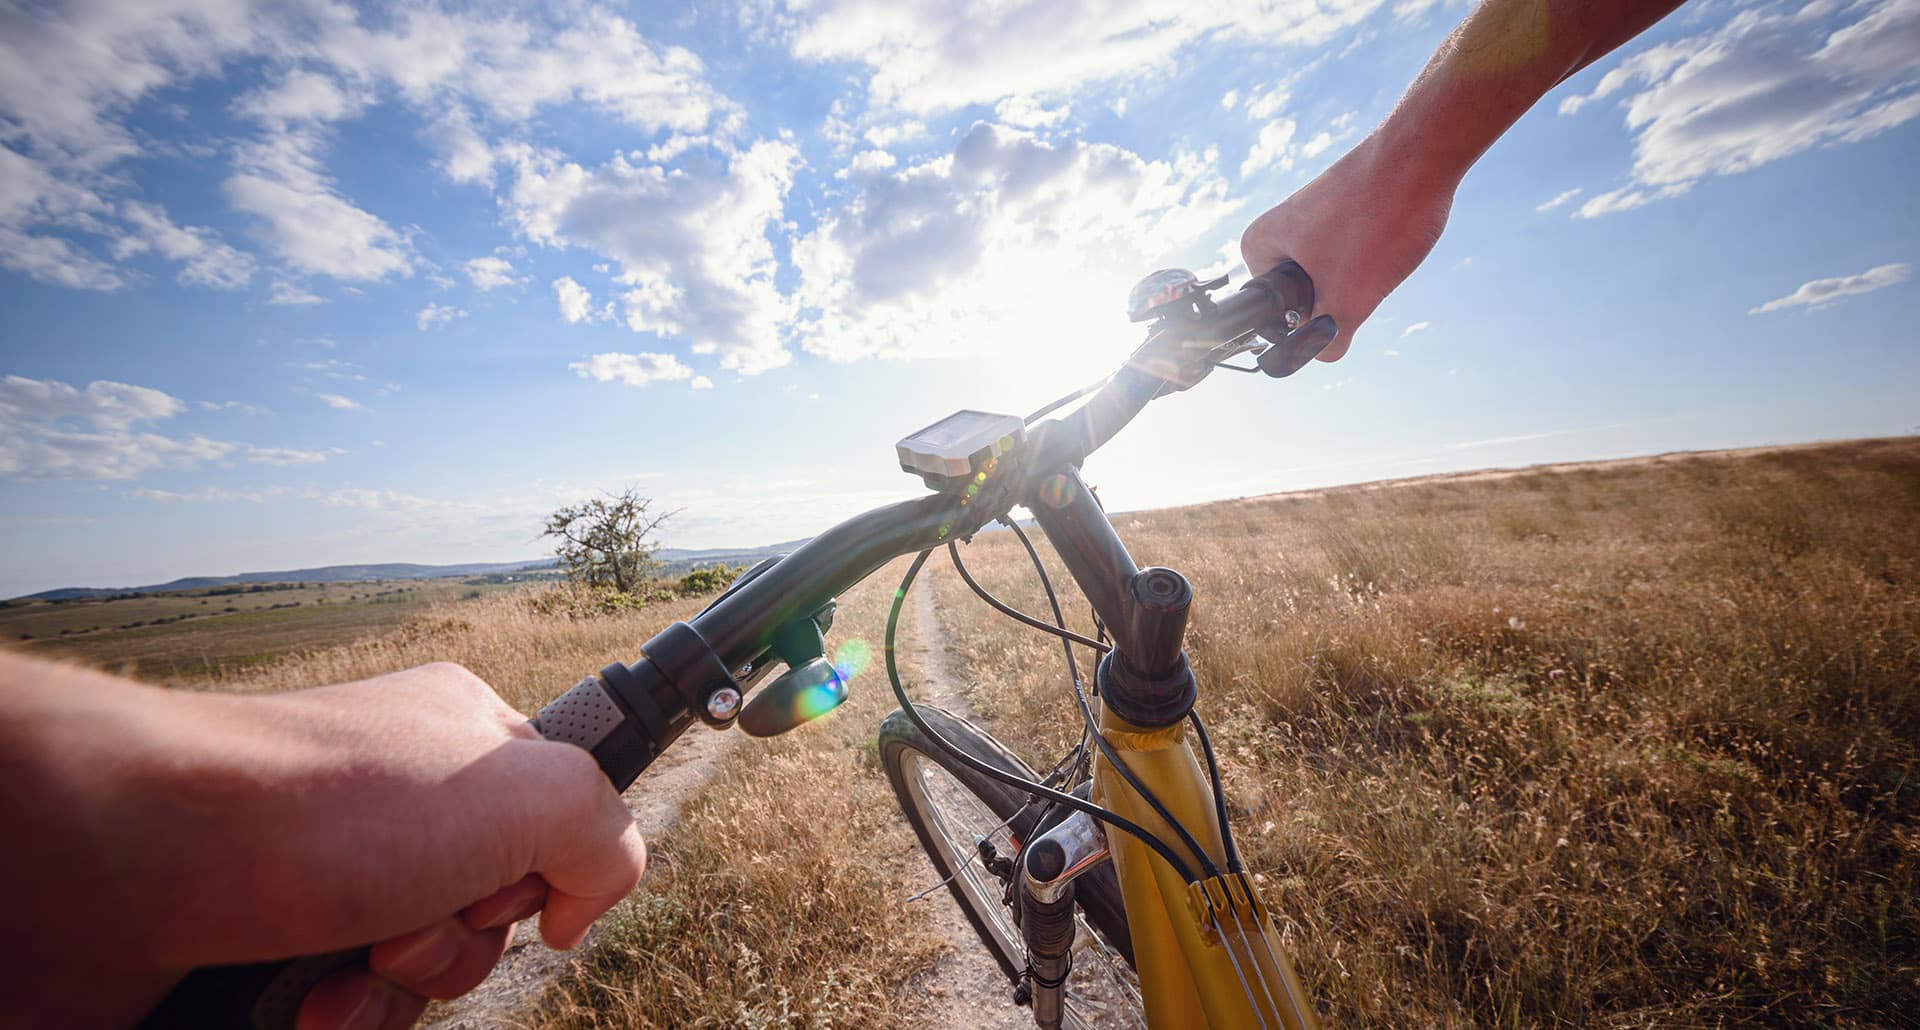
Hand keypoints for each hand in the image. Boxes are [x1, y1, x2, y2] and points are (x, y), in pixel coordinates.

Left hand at [262, 664, 648, 1028]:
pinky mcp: (270, 937)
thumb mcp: (524, 790)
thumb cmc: (322, 807)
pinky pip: (344, 1006)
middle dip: (460, 946)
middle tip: (407, 925)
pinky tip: (304, 1006)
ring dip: (397, 995)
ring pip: (417, 970)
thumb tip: (583, 903)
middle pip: (488, 911)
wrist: (129, 858)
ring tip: (342, 974)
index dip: (545, 875)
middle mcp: (397, 797)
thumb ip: (605, 833)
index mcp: (461, 739)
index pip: (557, 822)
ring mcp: (331, 868)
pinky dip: (337, 1019)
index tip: (505, 883)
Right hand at [1240, 133, 1456, 361]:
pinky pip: (1356, 250)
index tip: (1342, 301)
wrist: (1423, 151)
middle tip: (1365, 270)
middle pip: (1309, 299)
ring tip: (1381, 245)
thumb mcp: (1348, 297)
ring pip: (1337, 275)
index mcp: (1258, 246)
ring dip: (1363, 275)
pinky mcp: (1346, 208)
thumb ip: (1327, 340)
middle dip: (1341, 298)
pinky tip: (1394, 233)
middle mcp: (1278, 229)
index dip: (1311, 325)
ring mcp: (1313, 216)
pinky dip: (1377, 252)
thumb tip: (1320, 357)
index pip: (1275, 317)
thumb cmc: (1378, 217)